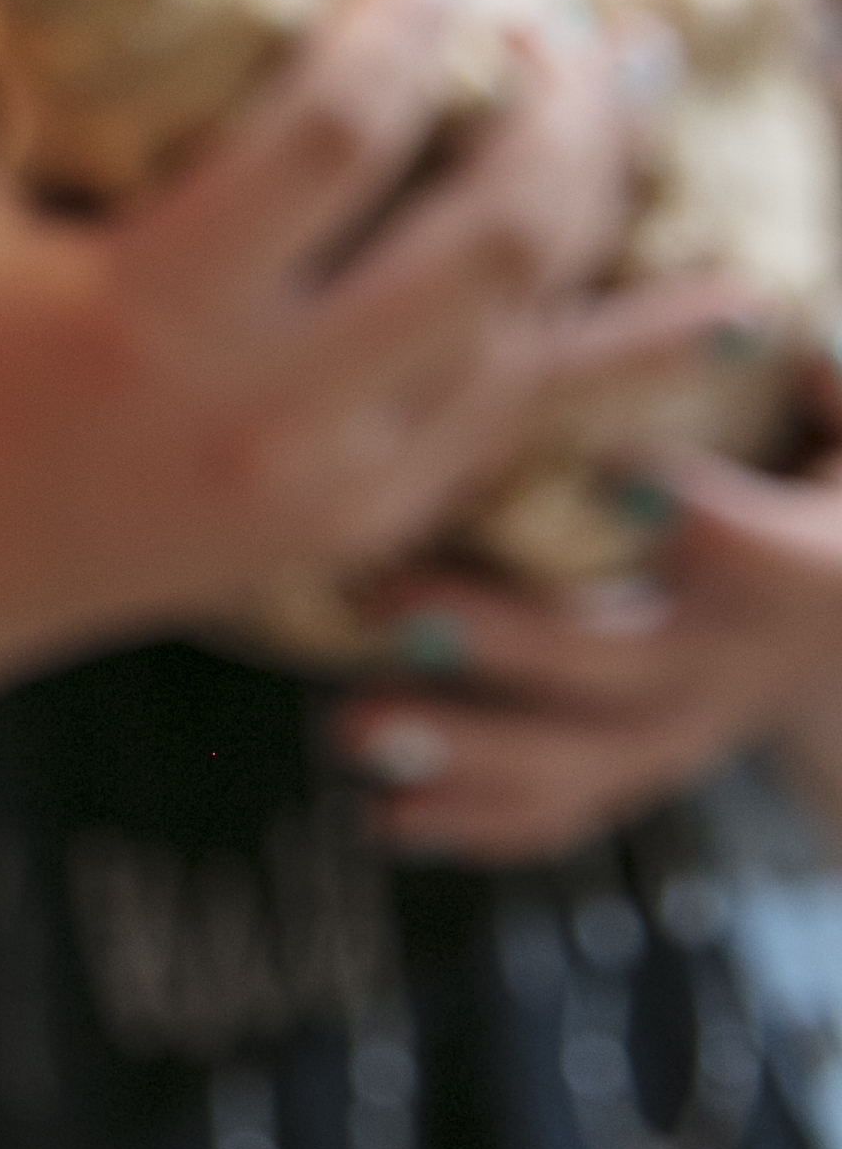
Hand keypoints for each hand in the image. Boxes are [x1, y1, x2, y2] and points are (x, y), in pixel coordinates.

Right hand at [0, 0, 628, 684]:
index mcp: (141, 309)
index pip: (333, 136)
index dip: (406, 24)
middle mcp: (256, 409)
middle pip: (493, 234)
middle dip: (559, 102)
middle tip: (556, 15)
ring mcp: (325, 483)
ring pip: (540, 325)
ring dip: (604, 191)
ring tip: (625, 86)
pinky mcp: (361, 525)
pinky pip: (529, 419)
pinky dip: (628, 346)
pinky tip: (725, 292)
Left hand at [329, 312, 841, 862]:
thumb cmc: (827, 483)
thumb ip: (826, 377)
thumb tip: (782, 326)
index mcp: (813, 572)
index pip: (775, 558)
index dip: (711, 523)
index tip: (618, 473)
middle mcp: (743, 661)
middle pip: (631, 664)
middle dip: (512, 644)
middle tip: (394, 612)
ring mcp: (686, 726)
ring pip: (586, 762)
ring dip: (467, 757)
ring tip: (353, 734)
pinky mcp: (637, 762)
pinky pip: (565, 811)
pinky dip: (473, 822)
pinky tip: (381, 817)